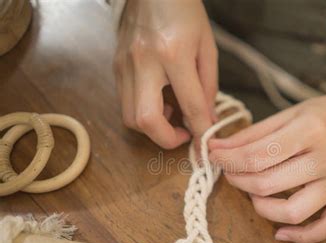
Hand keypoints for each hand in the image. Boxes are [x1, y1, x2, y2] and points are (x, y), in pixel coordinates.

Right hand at [114, 0, 217, 148]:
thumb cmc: (184, 11)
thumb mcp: (207, 46)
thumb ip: (209, 85)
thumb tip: (208, 117)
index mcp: (174, 53)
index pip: (190, 104)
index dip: (201, 130)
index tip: (205, 144)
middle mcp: (144, 62)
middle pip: (146, 120)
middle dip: (167, 139)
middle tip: (184, 135)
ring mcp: (125, 65)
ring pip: (130, 116)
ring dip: (153, 127)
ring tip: (173, 114)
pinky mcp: (116, 66)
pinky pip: (125, 102)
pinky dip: (143, 111)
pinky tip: (159, 99)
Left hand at [209, 87, 325, 242]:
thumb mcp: (289, 114)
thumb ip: (251, 134)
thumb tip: (214, 147)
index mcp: (311, 129)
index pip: (256, 154)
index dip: (228, 159)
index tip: (215, 156)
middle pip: (268, 183)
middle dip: (237, 180)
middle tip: (230, 172)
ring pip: (293, 212)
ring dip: (261, 208)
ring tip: (254, 193)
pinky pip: (325, 229)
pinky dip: (300, 236)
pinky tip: (280, 231)